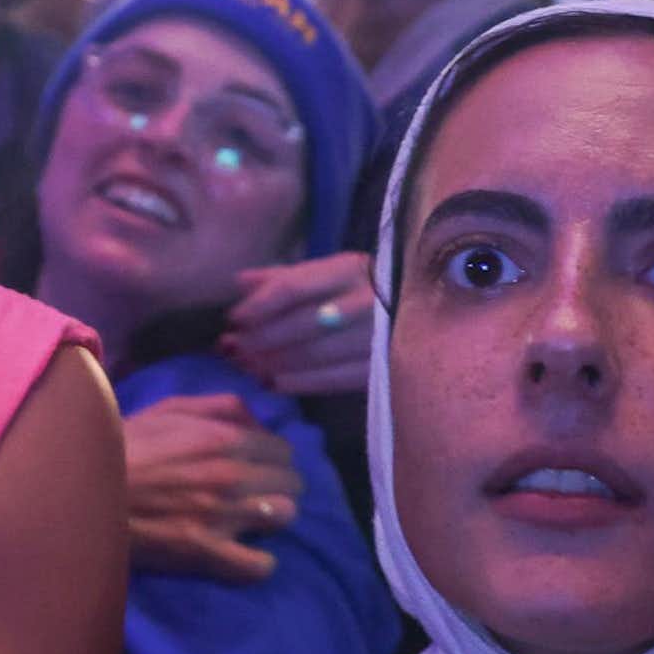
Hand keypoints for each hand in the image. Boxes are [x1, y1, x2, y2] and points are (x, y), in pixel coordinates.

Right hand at [124, 395, 298, 584]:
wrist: (84, 488)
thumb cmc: (126, 444)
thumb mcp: (171, 409)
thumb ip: (221, 407)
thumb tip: (258, 423)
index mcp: (225, 438)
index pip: (284, 450)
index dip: (272, 458)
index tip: (260, 466)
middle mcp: (232, 476)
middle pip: (292, 484)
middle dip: (277, 486)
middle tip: (258, 492)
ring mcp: (222, 516)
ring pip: (285, 517)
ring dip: (271, 518)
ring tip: (251, 520)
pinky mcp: (206, 552)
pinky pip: (259, 565)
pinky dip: (257, 561)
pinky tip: (245, 554)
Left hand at [222, 251, 376, 396]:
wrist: (420, 312)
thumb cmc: (361, 288)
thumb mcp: (328, 272)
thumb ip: (284, 277)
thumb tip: (240, 282)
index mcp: (348, 270)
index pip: (292, 287)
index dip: (258, 305)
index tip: (233, 319)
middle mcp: (364, 301)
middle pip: (299, 324)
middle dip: (260, 339)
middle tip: (233, 349)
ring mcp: (375, 337)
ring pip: (313, 355)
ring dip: (273, 363)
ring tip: (247, 366)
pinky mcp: (381, 368)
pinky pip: (332, 380)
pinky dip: (299, 383)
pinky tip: (274, 383)